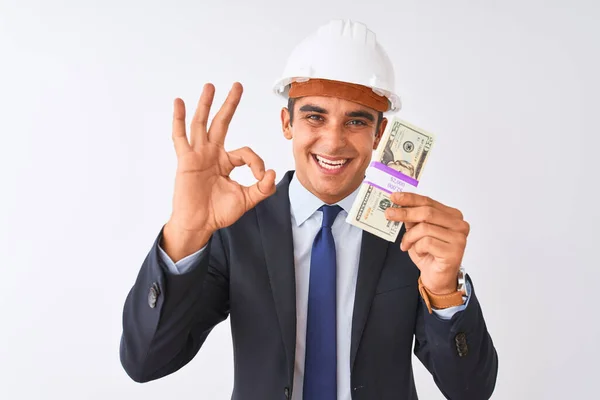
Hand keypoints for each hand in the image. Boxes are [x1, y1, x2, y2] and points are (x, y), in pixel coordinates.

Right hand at [163, 83, 275, 259]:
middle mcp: (212, 154)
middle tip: (237, 86)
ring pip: (202, 124)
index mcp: (226, 162)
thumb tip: (272, 173)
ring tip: (210, 86)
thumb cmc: (218, 213)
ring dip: (206, 104)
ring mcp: (198, 155)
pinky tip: (179, 103)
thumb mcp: (247, 200)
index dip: (256, 162)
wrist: (199, 225)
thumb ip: (262, 188)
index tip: (261, 177)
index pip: (245, 152)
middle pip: (222, 123)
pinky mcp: (186, 160)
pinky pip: (180, 137)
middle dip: (230, 104)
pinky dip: (179, 119)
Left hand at [385, 192, 469, 293]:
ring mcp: (459, 238)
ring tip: (406, 245)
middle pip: (427, 212)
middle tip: (389, 214)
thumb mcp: (417, 232)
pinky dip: (417, 248)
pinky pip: (427, 242)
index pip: (429, 202)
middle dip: (405, 213)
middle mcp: (459, 224)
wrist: (437, 278)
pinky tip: (420, 253)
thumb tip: (397, 205)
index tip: (394, 197)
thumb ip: (412, 218)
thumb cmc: (429, 254)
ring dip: (410, 237)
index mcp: (452, 215)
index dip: (410, 199)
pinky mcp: (454, 251)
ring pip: (424, 228)